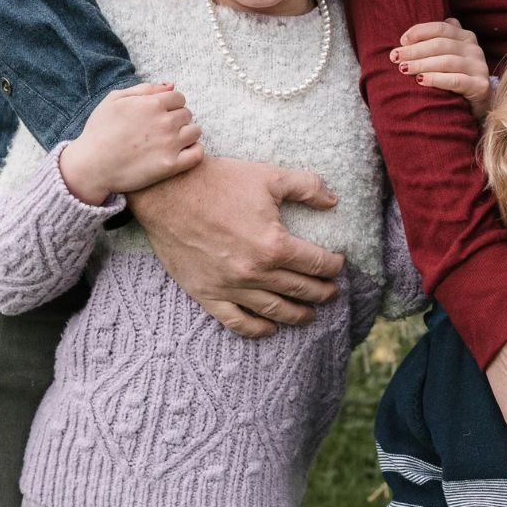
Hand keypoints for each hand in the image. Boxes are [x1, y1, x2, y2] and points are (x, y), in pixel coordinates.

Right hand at [57, 81, 201, 205]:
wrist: (90, 166)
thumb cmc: (99, 131)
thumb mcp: (114, 99)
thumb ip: (144, 89)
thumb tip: (171, 85)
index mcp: (152, 104)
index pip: (179, 98)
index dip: (171, 106)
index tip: (161, 115)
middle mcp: (165, 122)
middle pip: (187, 114)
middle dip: (177, 119)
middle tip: (161, 130)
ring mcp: (169, 144)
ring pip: (195, 132)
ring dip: (186, 134)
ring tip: (171, 142)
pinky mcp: (170, 165)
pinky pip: (197, 154)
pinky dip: (194, 152)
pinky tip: (181, 154)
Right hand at [129, 155, 343, 336]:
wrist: (168, 193)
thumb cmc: (219, 181)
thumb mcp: (269, 176)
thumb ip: (306, 187)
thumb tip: (333, 200)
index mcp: (274, 245)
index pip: (316, 264)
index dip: (333, 265)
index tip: (338, 264)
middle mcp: (255, 273)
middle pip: (301, 290)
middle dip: (323, 292)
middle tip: (332, 292)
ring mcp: (230, 287)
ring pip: (275, 311)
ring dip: (298, 315)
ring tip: (310, 315)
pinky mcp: (207, 294)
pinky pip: (237, 322)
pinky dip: (258, 330)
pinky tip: (271, 328)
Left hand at [391, 18, 491, 115]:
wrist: (477, 105)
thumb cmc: (454, 77)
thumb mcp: (447, 56)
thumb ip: (434, 43)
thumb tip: (405, 40)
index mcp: (465, 36)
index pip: (440, 28)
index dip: (419, 32)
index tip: (401, 41)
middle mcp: (474, 49)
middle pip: (440, 44)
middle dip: (415, 50)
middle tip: (395, 58)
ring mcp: (479, 67)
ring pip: (447, 61)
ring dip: (421, 64)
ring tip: (403, 69)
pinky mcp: (480, 85)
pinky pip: (456, 80)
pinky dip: (436, 79)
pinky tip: (420, 81)